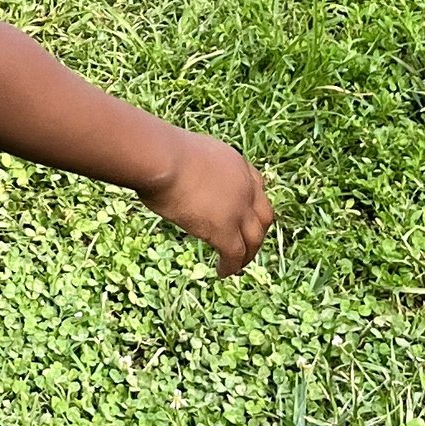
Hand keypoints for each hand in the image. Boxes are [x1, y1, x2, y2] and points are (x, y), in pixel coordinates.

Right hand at [138, 131, 272, 276]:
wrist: (161, 159)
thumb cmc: (161, 152)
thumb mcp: (190, 154)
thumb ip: (196, 168)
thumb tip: (179, 177)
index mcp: (236, 164)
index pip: (257, 185)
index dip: (252, 203)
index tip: (244, 214)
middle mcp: (244, 186)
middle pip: (264, 215)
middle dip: (257, 231)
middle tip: (247, 244)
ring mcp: (238, 209)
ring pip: (255, 238)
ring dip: (248, 254)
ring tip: (237, 265)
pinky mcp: (224, 229)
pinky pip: (235, 254)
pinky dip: (231, 265)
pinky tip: (222, 272)